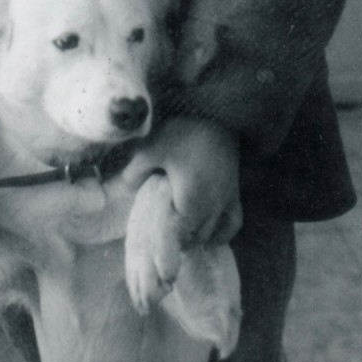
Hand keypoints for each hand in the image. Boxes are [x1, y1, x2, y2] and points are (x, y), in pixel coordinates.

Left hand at [122, 116, 241, 246]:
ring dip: (196, 237)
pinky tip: (211, 234)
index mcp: (190, 202)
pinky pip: (233, 223)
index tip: (153, 246)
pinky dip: (222, 233)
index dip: (165, 245)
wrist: (219, 115)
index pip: (178, 237)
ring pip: (212, 233)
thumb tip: (126, 187)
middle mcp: (211, 207)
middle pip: (194, 238)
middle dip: (179, 241)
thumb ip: (135, 171)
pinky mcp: (235, 192)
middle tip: (161, 237)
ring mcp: (226, 201)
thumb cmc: (185, 133)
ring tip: (181, 236)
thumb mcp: (152, 148)